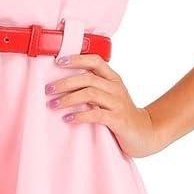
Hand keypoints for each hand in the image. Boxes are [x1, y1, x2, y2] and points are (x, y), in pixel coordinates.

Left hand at [45, 53, 164, 157]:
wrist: (145, 134)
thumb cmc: (121, 114)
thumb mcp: (110, 96)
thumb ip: (94, 88)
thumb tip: (64, 83)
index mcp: (113, 79)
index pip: (95, 61)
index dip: (76, 59)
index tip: (58, 62)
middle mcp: (116, 88)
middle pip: (88, 78)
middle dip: (65, 83)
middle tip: (48, 90)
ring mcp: (118, 104)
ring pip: (90, 94)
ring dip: (68, 99)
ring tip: (53, 105)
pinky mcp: (118, 120)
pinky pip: (96, 115)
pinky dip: (80, 116)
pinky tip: (68, 119)